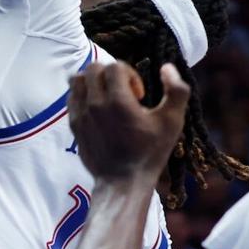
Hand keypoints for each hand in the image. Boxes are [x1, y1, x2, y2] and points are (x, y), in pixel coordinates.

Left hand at [68, 62, 188, 182]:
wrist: (123, 181)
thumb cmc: (151, 152)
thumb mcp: (173, 121)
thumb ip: (177, 90)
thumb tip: (166, 68)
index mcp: (118, 100)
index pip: (115, 66)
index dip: (130, 74)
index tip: (139, 96)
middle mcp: (94, 104)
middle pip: (94, 68)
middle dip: (111, 75)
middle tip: (124, 95)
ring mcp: (81, 114)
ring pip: (78, 80)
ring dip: (94, 82)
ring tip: (108, 97)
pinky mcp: (74, 125)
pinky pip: (72, 97)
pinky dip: (84, 95)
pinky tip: (98, 110)